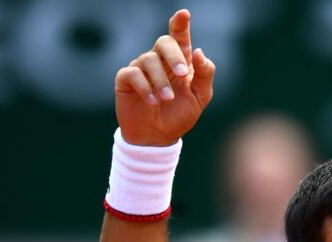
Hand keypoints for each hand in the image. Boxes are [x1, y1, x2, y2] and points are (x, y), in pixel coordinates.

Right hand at [115, 9, 214, 145]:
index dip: (180, 24)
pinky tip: (153, 101)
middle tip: (183, 74)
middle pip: (163, 42)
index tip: (184, 14)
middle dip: (174, 55)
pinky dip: (144, 87)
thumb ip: (205, 75)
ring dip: (161, 80)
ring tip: (167, 98)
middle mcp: (159, 60)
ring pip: (149, 60)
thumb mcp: (200, 97)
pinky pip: (133, 73)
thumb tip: (199, 52)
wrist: (158, 137)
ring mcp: (141, 68)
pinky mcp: (126, 79)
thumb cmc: (180, 115)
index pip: (179, 37)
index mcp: (179, 61)